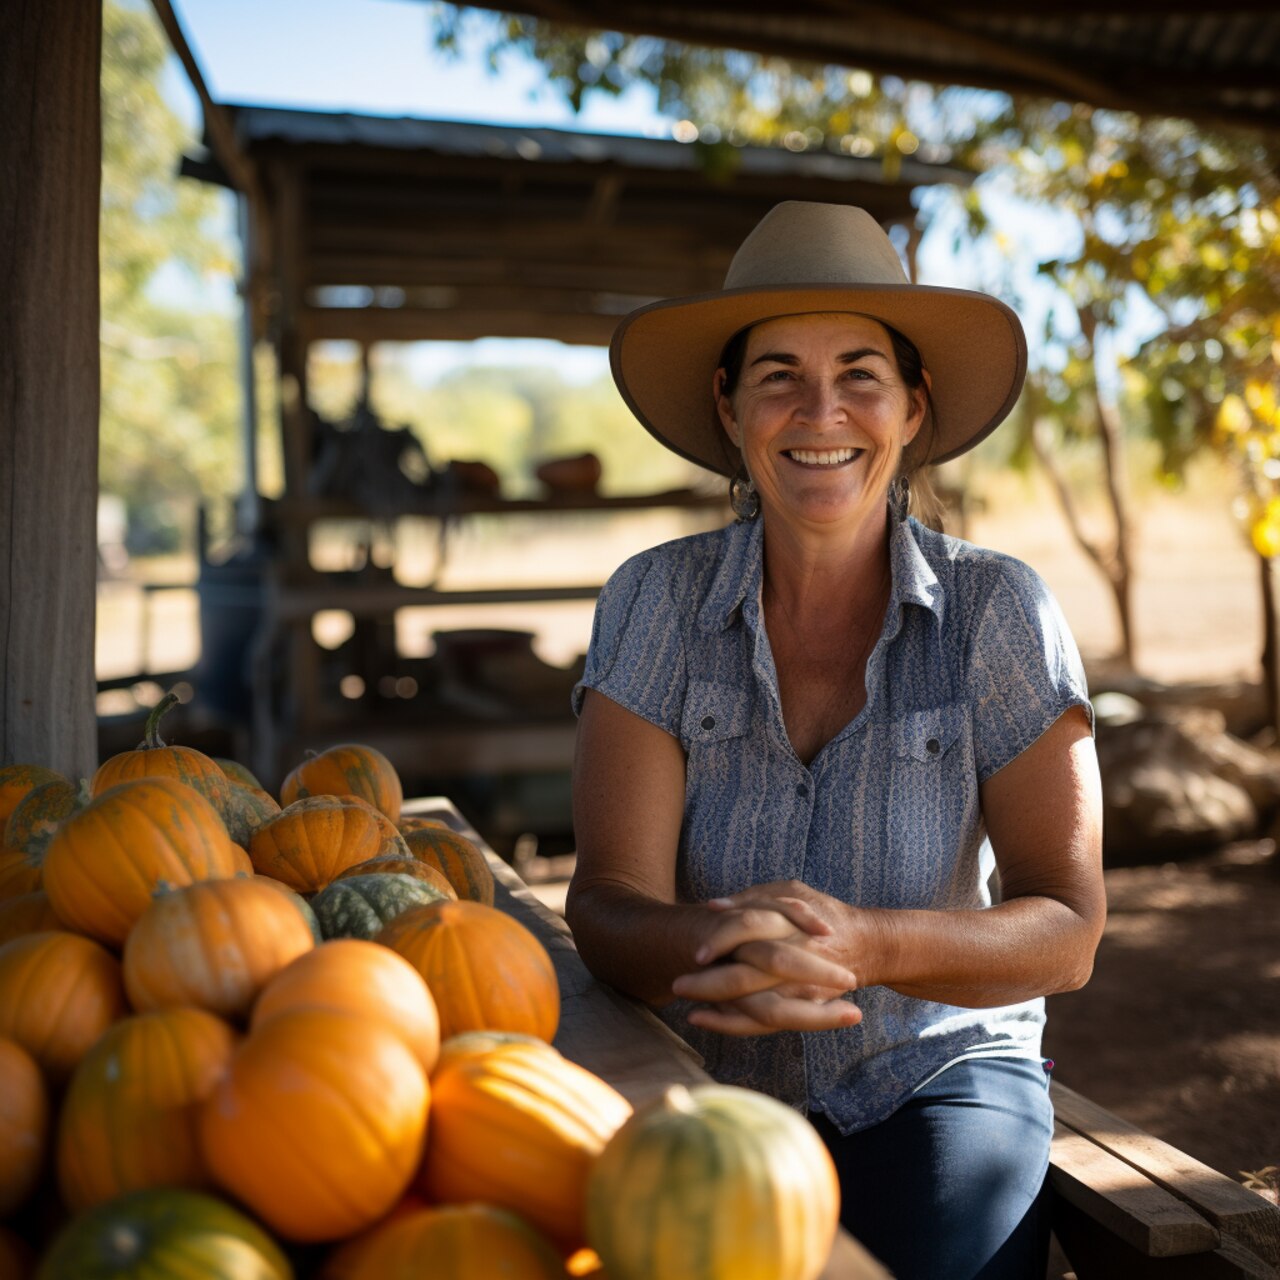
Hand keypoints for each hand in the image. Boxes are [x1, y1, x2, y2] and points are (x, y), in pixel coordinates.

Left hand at [671, 881, 865, 1035]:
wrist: (866, 946)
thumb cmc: (822, 913)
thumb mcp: (792, 893)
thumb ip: (754, 897)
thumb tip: (713, 906)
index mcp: (790, 924)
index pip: (750, 930)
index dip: (721, 939)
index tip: (694, 952)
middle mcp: (795, 960)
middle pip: (747, 976)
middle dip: (711, 984)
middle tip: (677, 985)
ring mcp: (799, 990)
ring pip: (756, 1007)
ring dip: (718, 1011)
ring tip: (686, 1009)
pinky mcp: (802, 1007)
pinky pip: (765, 1023)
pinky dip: (732, 1025)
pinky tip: (702, 1020)